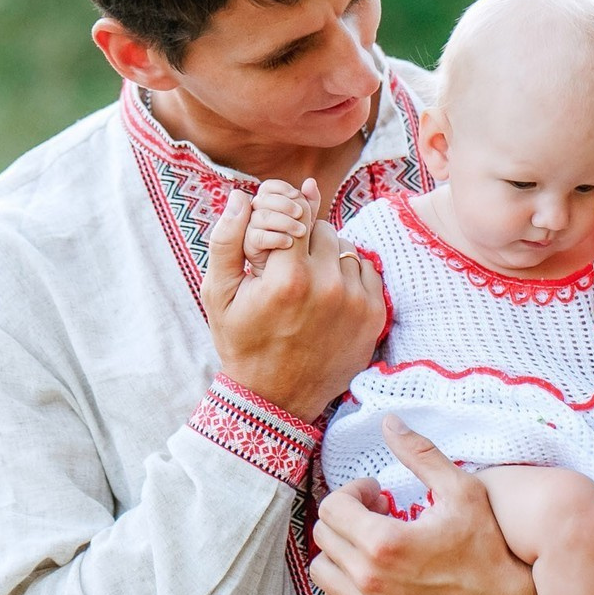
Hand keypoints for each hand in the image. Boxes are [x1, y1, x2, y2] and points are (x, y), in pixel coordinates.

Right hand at [202, 180, 382, 419]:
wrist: (276, 399)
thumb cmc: (243, 343)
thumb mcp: (218, 295)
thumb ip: (227, 240)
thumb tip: (241, 195)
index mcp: (288, 279)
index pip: (295, 212)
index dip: (282, 218)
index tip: (274, 236)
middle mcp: (328, 287)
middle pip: (322, 226)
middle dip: (302, 238)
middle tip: (286, 266)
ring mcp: (356, 301)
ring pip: (345, 246)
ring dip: (326, 255)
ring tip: (305, 284)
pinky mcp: (375, 314)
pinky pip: (366, 268)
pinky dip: (348, 274)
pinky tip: (327, 295)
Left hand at [308, 416, 543, 594]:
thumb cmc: (490, 550)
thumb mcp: (463, 492)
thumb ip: (421, 454)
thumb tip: (389, 422)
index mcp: (385, 543)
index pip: (332, 508)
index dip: (353, 493)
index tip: (377, 496)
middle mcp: (370, 581)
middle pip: (324, 536)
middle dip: (347, 518)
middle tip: (378, 516)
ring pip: (322, 573)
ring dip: (341, 553)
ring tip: (372, 548)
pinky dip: (340, 592)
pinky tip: (370, 580)